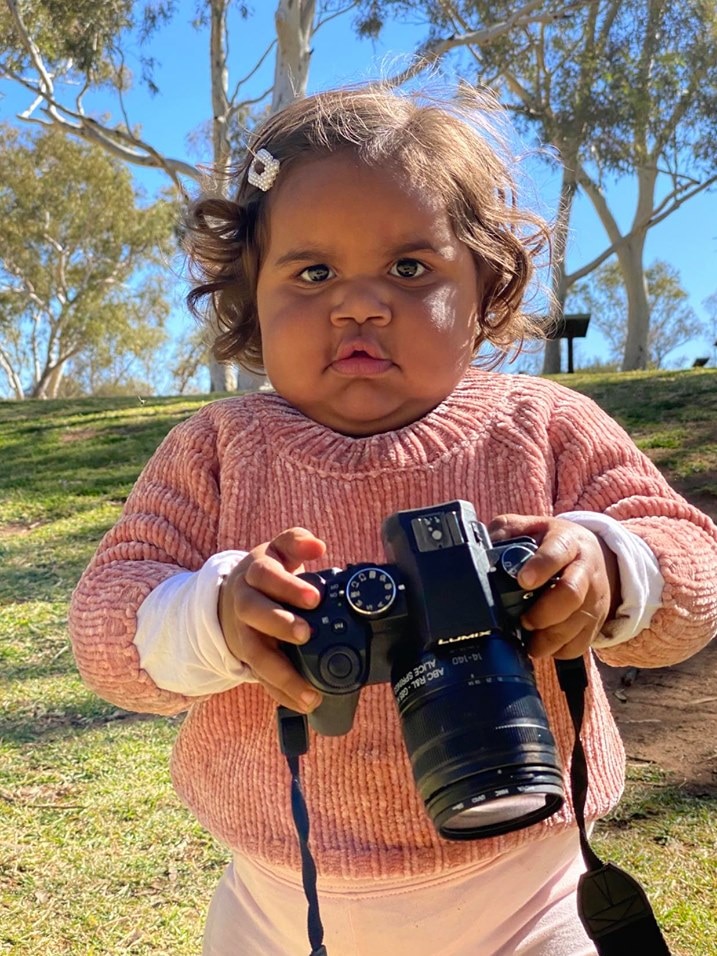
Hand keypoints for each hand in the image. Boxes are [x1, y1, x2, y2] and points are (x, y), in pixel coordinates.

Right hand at [218, 528, 326, 711]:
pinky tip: (303, 703)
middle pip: (255, 613)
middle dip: (279, 624)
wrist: (229, 599)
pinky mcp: (248, 658)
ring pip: (256, 654)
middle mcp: (244, 604)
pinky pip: (261, 677)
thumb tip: (317, 545)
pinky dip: (281, 692)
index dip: (287, 586)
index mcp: (255, 573)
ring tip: (309, 691)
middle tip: (305, 634)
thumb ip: (296, 542)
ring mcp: (243, 634)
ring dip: (282, 673)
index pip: (266, 575)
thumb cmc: (265, 574)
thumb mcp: (277, 551)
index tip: (314, 597)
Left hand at [488, 514, 619, 659]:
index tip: (523, 581)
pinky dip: (558, 650)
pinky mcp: (595, 620)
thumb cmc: (552, 542)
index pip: (558, 552)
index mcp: (568, 541)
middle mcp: (586, 569)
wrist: (593, 554)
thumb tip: (481, 547)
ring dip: (548, 638)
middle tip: (523, 620)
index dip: (541, 567)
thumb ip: (506, 530)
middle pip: (571, 594)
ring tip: (528, 639)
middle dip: (543, 613)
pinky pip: (580, 644)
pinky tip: (541, 644)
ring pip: (576, 624)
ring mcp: (594, 597)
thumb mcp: (530, 526)